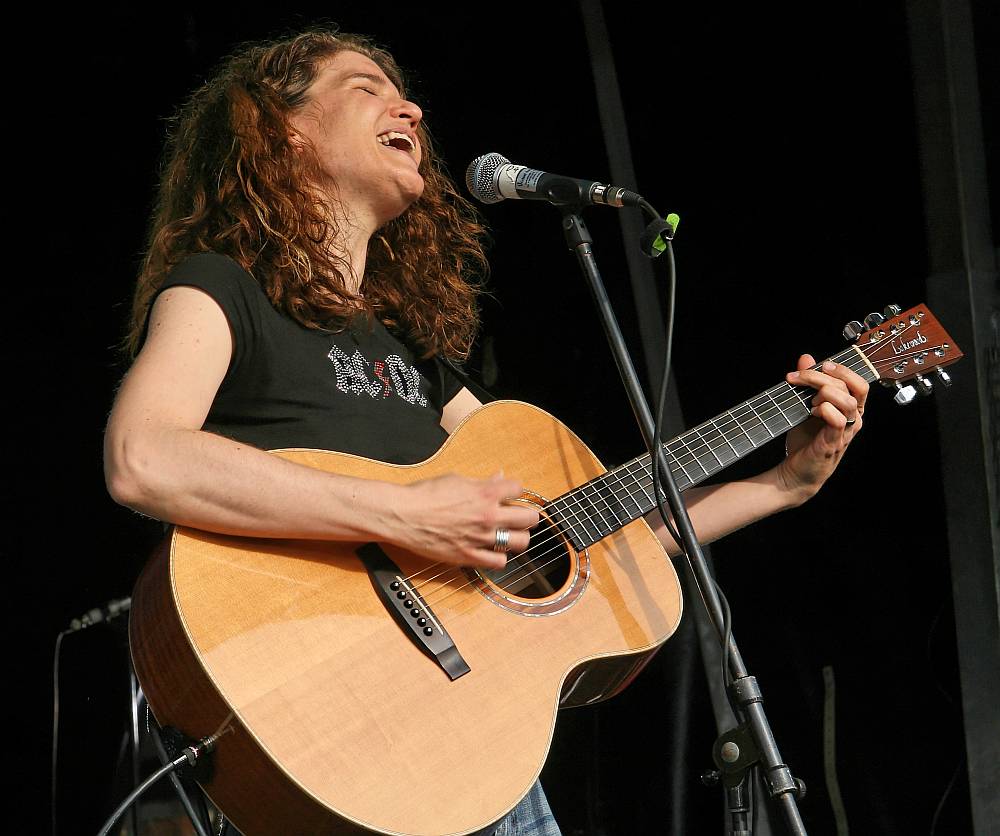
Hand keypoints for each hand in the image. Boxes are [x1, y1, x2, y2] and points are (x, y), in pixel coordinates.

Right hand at [390, 473, 539, 568]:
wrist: (403, 515)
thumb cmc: (425, 494)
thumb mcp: (457, 480)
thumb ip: (482, 482)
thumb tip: (499, 477)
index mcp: (485, 492)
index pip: (520, 488)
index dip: (516, 490)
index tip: (511, 495)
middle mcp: (488, 515)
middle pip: (529, 518)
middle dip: (527, 516)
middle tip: (519, 517)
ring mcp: (480, 538)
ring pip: (521, 542)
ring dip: (518, 538)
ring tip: (509, 535)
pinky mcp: (469, 556)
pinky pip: (499, 562)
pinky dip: (499, 557)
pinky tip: (492, 550)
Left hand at [778, 354, 868, 500]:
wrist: (795, 472)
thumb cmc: (805, 441)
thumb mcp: (804, 406)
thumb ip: (808, 382)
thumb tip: (806, 358)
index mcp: (850, 409)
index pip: (859, 382)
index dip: (841, 369)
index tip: (818, 364)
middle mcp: (853, 419)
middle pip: (851, 387)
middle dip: (822, 376)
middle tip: (798, 377)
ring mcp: (845, 432)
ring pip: (847, 401)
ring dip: (824, 393)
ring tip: (808, 400)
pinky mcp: (833, 443)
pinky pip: (837, 420)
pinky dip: (823, 410)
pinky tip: (810, 412)